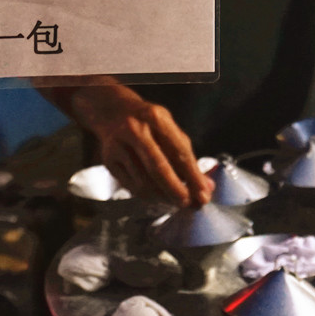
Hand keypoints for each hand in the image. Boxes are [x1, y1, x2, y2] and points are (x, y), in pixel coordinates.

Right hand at [66, 85, 209, 206]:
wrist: (111, 112)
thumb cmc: (147, 122)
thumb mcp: (169, 128)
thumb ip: (186, 154)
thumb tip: (205, 185)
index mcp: (155, 118)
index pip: (179, 151)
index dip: (193, 176)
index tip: (203, 193)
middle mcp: (134, 130)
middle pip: (158, 168)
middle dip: (176, 190)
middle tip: (189, 203)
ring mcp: (118, 146)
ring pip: (143, 182)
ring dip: (163, 197)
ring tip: (176, 201)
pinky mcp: (109, 161)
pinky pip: (131, 186)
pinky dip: (148, 196)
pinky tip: (159, 197)